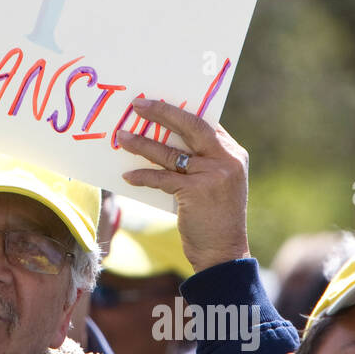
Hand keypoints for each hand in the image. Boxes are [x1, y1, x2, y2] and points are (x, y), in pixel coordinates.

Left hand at [116, 98, 249, 272]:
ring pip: (170, 152)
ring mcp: (212, 174)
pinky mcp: (195, 191)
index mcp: (233, 153)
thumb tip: (165, 139)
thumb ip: (201, 161)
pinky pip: (162, 178)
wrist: (223, 252)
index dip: (180, 110)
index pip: (205, 122)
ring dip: (141, 143)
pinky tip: (127, 176)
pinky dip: (143, 176)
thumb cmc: (215, 217)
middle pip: (190, 125)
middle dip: (162, 112)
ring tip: (121, 137)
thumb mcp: (216, 183)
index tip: (156, 102)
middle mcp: (226, 159)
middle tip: (137, 104)